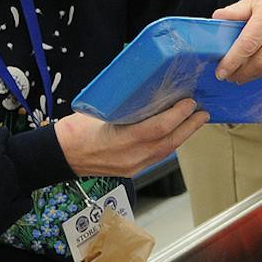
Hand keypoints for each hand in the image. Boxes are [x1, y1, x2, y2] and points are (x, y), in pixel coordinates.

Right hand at [57, 98, 211, 177]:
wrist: (59, 155)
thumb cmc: (74, 131)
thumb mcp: (98, 111)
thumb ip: (125, 105)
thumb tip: (146, 90)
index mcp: (120, 140)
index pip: (158, 129)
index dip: (177, 116)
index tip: (189, 103)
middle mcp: (130, 157)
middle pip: (169, 143)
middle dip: (189, 127)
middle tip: (202, 113)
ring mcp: (131, 167)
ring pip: (165, 152)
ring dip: (182, 136)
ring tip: (194, 122)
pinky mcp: (131, 171)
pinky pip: (156, 157)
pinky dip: (169, 144)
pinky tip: (175, 135)